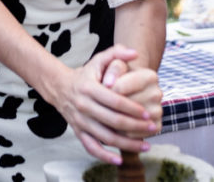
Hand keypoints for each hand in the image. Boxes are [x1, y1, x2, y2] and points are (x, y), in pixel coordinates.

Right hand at [51, 45, 153, 164]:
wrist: (60, 87)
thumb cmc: (86, 74)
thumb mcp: (99, 59)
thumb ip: (117, 52)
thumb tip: (135, 54)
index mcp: (89, 88)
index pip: (114, 101)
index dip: (132, 108)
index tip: (148, 113)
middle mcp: (84, 106)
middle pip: (113, 121)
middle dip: (135, 126)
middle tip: (152, 127)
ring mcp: (80, 121)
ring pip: (106, 137)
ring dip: (127, 144)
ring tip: (146, 146)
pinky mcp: (78, 132)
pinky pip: (91, 148)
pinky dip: (105, 156)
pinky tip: (120, 160)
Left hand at [102, 59, 162, 137]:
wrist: (130, 90)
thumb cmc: (118, 76)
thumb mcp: (114, 65)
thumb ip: (112, 69)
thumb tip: (107, 83)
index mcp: (149, 76)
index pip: (120, 88)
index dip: (104, 92)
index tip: (96, 92)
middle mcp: (157, 93)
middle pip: (125, 106)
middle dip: (108, 108)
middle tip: (96, 107)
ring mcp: (158, 111)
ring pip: (129, 122)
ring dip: (112, 124)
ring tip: (101, 118)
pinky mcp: (156, 127)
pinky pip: (133, 135)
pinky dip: (119, 135)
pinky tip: (111, 128)